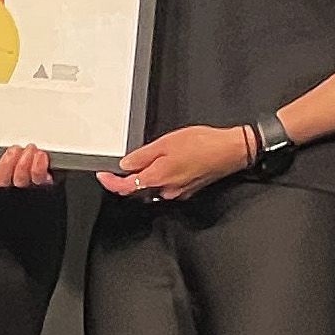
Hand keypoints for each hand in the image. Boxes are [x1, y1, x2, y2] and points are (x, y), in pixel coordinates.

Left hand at [98, 125, 252, 200]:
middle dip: (130, 177)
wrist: (231, 151)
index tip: (103, 176)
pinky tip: (170, 161)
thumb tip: (126, 165)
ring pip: (154, 187)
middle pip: (139, 189)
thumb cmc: (204, 145)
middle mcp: (167, 190)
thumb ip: (143, 156)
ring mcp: (178, 192)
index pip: (126, 187)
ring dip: (148, 175)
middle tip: (127, 161)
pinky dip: (162, 176)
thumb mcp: (166, 143)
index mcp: (158, 177)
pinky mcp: (188, 190)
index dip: (111, 183)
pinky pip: (167, 185)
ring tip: (156, 155)